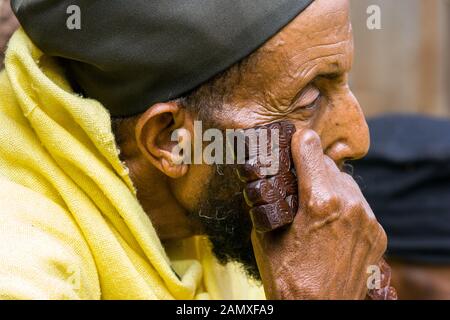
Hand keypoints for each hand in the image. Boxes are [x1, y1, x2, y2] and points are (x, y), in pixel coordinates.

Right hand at [251, 129, 387, 299]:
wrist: (318, 309)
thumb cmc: (287, 276)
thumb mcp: (266, 233)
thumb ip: (273, 199)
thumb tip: (268, 179)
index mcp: (320, 201)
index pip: (311, 151)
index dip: (300, 143)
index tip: (296, 140)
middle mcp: (350, 205)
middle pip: (330, 167)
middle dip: (313, 170)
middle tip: (299, 182)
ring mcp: (368, 220)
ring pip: (348, 185)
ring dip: (331, 187)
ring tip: (316, 207)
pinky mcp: (378, 234)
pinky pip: (360, 206)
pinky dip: (346, 207)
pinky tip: (332, 224)